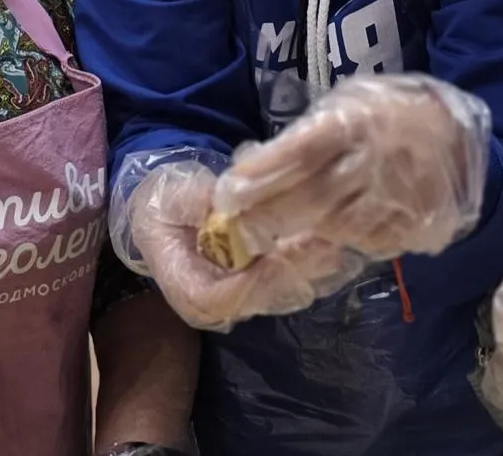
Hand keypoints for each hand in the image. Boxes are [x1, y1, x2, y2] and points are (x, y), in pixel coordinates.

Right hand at [125, 161, 362, 331]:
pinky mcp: (264, 288)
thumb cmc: (169, 204)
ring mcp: (244, 299)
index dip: (252, 283)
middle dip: (294, 271)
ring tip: (333, 236)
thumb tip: (229, 203)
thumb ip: (200, 203)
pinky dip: (314, 262)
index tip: (278, 256)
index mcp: (186, 288)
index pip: (219, 299)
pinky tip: (331, 236)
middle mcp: (217, 305)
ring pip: (284, 293)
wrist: (171, 213)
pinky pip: (294, 281)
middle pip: (260, 299)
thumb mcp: (175, 196)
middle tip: (323, 241)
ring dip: (312, 267)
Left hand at [212, 74, 490, 260]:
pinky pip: (369, 243)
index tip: (231, 189)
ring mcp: (403, 196)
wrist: (458, 133)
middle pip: (313, 198)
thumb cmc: (387, 116)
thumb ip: (307, 134)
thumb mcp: (348, 106)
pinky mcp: (420, 226)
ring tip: (280, 232)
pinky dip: (344, 241)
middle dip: (269, 215)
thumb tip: (250, 165)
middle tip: (239, 227)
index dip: (264, 171)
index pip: (303, 149)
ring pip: (337, 227)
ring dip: (302, 233)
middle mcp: (380, 159)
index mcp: (359, 120)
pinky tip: (333, 231)